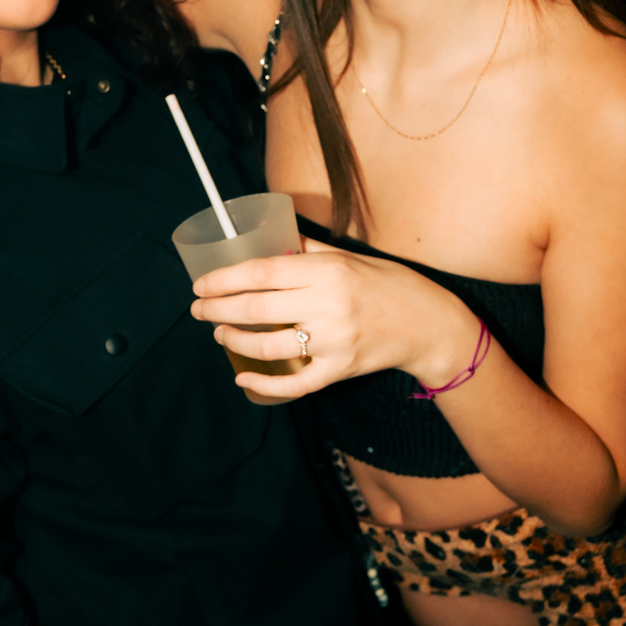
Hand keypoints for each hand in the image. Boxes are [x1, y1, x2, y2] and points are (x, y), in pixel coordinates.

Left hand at [190, 238, 479, 403]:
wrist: (428, 325)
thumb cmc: (388, 284)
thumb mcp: (350, 258)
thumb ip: (308, 250)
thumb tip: (268, 240)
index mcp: (327, 272)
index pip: (262, 273)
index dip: (224, 279)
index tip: (201, 284)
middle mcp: (328, 306)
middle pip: (257, 308)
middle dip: (218, 310)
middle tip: (197, 310)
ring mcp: (333, 342)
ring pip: (268, 346)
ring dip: (234, 341)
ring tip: (219, 333)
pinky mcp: (339, 371)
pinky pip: (293, 384)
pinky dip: (264, 384)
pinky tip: (243, 379)